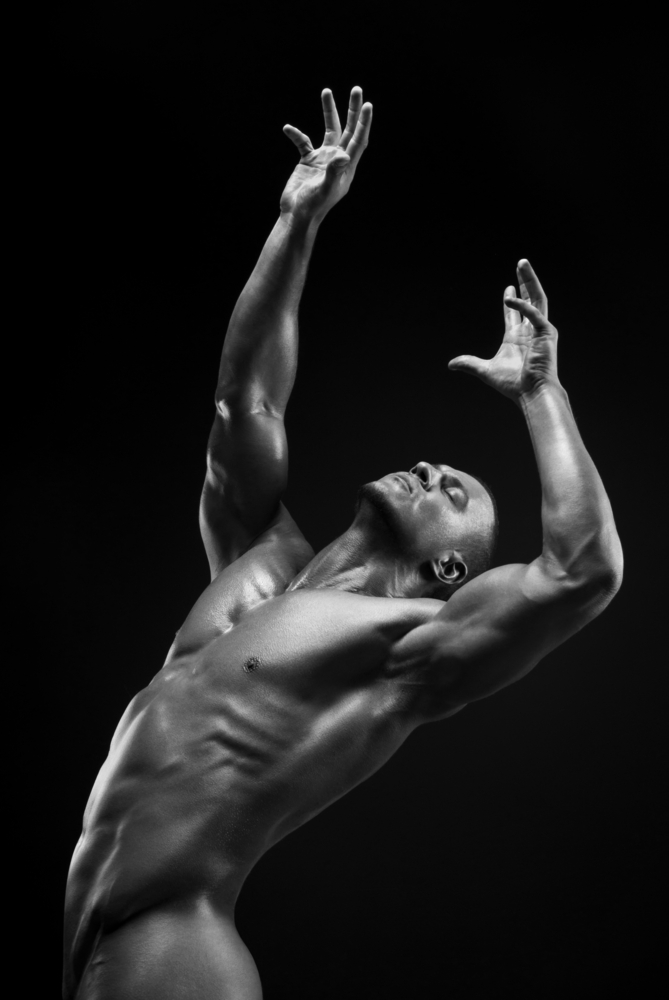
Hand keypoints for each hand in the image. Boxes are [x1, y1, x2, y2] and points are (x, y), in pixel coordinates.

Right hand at [280, 87, 372, 222]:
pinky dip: (296, 135)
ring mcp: (323, 159)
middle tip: (356, 89)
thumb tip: (344, 155)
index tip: (367, 104)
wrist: (296, 215)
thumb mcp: (325, 188)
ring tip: (326, 91)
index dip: (364, 123)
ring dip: (329, 111)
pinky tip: (287, 129)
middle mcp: (337, 160)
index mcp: (346, 167)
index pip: (359, 140)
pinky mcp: (308, 161)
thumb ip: (334, 171)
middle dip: (352, 110)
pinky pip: (303, 142)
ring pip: (329, 130)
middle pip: (348, 130)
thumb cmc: (313, 206)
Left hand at [448, 260, 558, 402]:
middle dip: (525, 281)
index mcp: (518, 338)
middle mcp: (531, 331)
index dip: (513, 298)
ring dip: (530, 280)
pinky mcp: (547, 333)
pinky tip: (507, 297)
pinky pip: (534, 314)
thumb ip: (470, 364)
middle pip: (531, 299)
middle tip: (521, 264)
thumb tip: (451, 365)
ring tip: (522, 263)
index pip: (516, 313)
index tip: (509, 286)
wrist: (532, 393)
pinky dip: (522, 305)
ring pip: (538, 298)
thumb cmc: (514, 384)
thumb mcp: (485, 371)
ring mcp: (541, 331)